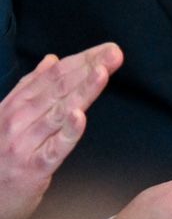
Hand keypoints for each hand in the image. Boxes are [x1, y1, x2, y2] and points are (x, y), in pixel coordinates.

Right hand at [0, 42, 122, 218]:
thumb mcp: (7, 117)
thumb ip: (29, 88)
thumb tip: (51, 60)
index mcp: (14, 106)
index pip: (53, 76)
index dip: (81, 61)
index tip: (107, 49)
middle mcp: (17, 121)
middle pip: (58, 89)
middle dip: (88, 69)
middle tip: (114, 54)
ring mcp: (24, 144)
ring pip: (58, 112)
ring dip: (82, 91)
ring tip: (101, 73)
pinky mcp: (32, 169)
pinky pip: (53, 148)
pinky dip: (67, 132)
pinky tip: (79, 116)